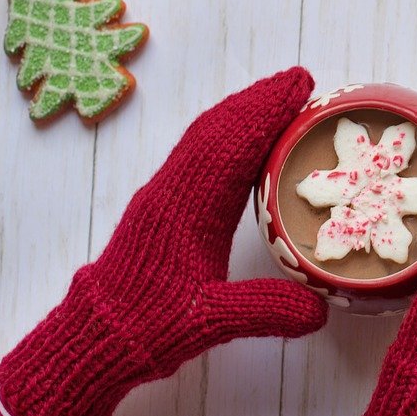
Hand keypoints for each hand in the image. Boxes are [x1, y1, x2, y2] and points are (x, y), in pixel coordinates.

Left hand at [0, 68, 327, 415]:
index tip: (300, 87)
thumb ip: (267, 309)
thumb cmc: (148, 326)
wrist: (95, 336)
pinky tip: (244, 136)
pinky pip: (198, 152)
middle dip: (260, 99)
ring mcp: (165, 194)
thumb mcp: (211, 322)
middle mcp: (173, 191)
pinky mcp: (162, 204)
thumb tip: (321, 308)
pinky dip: (226, 131)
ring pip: (205, 136)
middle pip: (219, 128)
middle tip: (300, 79)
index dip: (268, 112)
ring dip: (242, 111)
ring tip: (279, 96)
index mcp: (188, 209)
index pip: (233, 145)